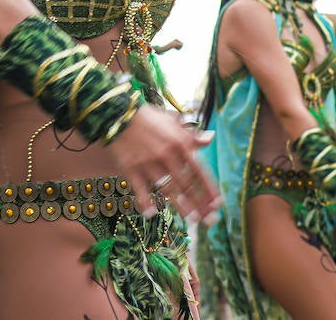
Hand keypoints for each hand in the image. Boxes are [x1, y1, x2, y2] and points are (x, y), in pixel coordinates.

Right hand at [107, 106, 221, 223]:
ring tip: (191, 220)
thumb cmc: (148, 118)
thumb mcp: (173, 121)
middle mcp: (167, 155)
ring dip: (181, 206)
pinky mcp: (131, 169)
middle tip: (208, 219)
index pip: (199, 170)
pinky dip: (145, 203)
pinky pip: (140, 190)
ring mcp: (148, 164)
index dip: (209, 188)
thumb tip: (211, 139)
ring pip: (168, 190)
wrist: (119, 115)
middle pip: (186, 184)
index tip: (217, 203)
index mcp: (180, 143)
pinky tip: (151, 214)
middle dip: (199, 203)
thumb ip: (192, 134)